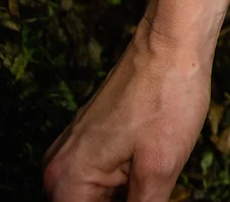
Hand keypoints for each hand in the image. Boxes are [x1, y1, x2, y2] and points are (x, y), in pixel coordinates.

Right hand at [42, 18, 212, 200]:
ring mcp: (72, 151)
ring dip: (125, 198)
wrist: (172, 44)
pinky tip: (150, 173)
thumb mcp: (159, 170)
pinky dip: (123, 186)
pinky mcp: (89, 140)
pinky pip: (100, 180)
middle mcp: (58, 167)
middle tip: (153, 188)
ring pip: (95, 198)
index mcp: (66, 180)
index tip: (144, 196)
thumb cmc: (167, 96)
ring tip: (153, 178)